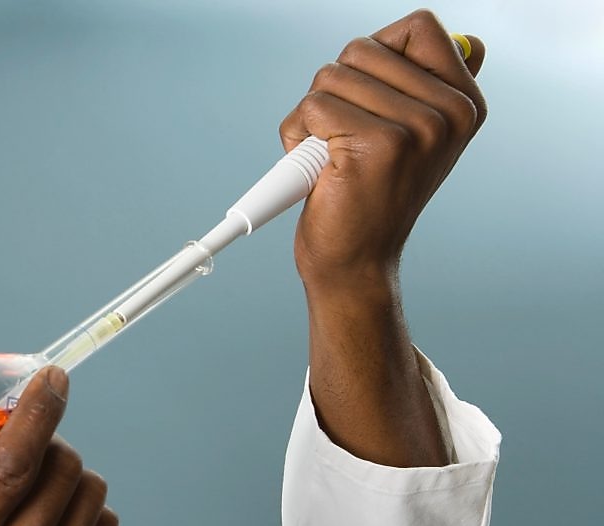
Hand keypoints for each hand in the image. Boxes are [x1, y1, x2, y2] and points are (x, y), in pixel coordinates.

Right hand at [0, 368, 117, 525]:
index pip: (10, 468)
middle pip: (60, 472)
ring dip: (66, 475)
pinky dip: (84, 512)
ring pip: (89, 496)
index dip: (35, 413)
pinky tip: (53, 525)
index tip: (51, 379)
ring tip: (35, 491)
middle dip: (44, 442)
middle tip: (17, 450)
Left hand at [281, 9, 486, 295]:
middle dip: (335, 89)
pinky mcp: (380, 144)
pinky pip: (313, 106)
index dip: (375, 54)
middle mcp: (451, 112)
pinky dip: (297, 133)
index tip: (368, 99)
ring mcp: (419, 126)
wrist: (355, 262)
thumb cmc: (370, 194)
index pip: (419, 26)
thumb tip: (466, 41)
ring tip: (331, 154)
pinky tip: (318, 166)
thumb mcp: (414, 135)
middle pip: (362, 48)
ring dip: (312, 114)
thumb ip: (430, 86)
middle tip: (344, 138)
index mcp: (465, 102)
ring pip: (331, 75)